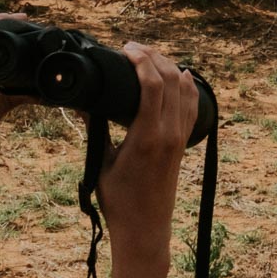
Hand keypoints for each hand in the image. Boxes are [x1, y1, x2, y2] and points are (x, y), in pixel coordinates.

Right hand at [96, 42, 200, 268]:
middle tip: (133, 48)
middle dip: (154, 56)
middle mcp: (170, 133)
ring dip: (169, 67)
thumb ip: (96, 129)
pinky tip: (181, 74)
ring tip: (149, 55)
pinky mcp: (183, 143)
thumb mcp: (102, 163)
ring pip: (185, 89)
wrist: (145, 229)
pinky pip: (192, 106)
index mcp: (148, 136)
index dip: (141, 60)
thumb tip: (84, 101)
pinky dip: (187, 86)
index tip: (126, 48)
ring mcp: (180, 138)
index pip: (153, 85)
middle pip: (171, 80)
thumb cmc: (119, 201)